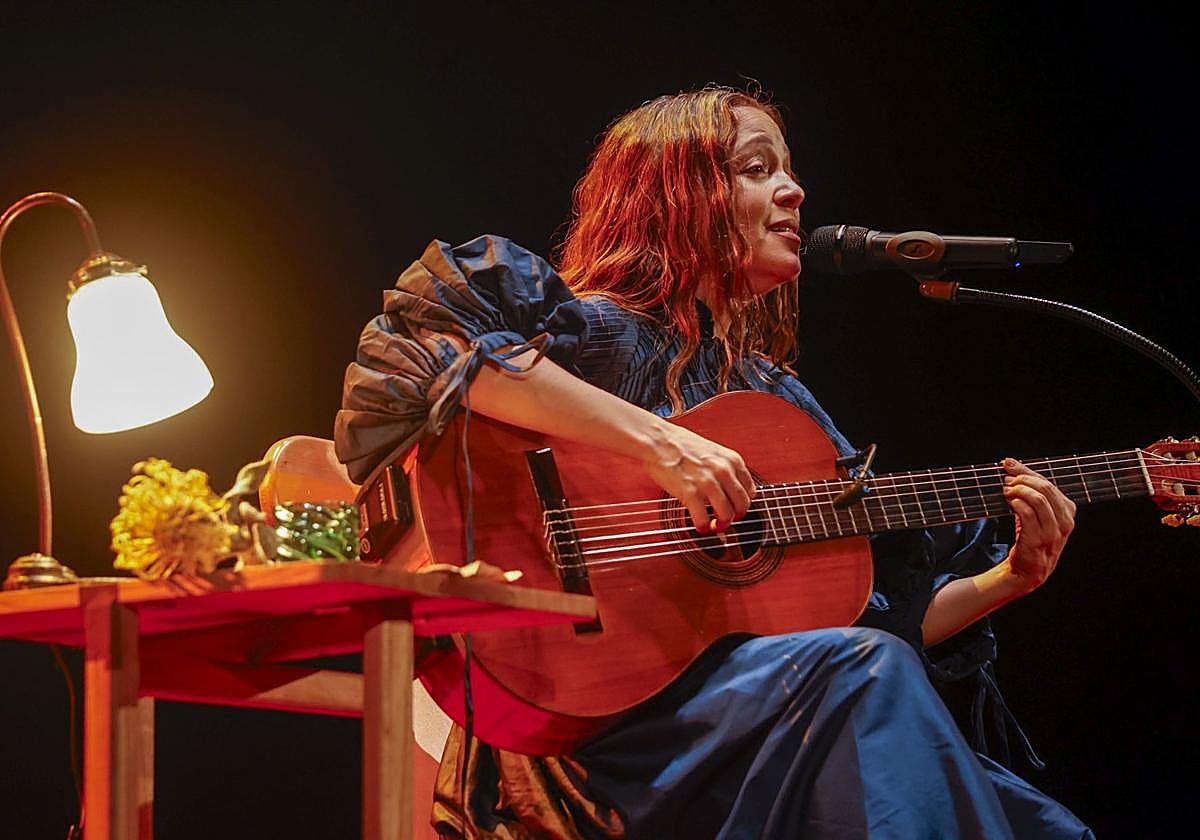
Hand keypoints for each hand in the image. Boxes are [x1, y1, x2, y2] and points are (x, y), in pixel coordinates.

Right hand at [642, 422, 754, 531]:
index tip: (736, 506)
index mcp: (732, 460)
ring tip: (715, 526)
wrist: (659, 441)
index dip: (743, 502)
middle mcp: (723, 472)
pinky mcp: (691, 493)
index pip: (750, 490)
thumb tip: (729, 487)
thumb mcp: (712, 451)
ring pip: (726, 515)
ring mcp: (708, 483)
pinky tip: (701, 526)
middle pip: (742, 505)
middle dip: (736, 517)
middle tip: (727, 520)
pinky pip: (703, 519)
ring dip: (722, 525)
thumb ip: (724, 468)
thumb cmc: (680, 444)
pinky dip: (703, 527)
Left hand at [1001, 458, 1075, 592]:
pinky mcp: (1038, 541)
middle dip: (1022, 479)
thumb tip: (1012, 465)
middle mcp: (1065, 522)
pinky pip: (1027, 514)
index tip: (1008, 464)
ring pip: (1039, 499)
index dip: (1027, 471)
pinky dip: (1017, 503)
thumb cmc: (1031, 538)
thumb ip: (1031, 492)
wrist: (1027, 570)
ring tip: (1007, 491)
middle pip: (1046, 488)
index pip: (1049, 483)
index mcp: (1068, 512)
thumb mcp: (1037, 514)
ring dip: (1019, 490)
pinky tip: (1009, 502)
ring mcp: (1053, 533)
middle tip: (1007, 479)